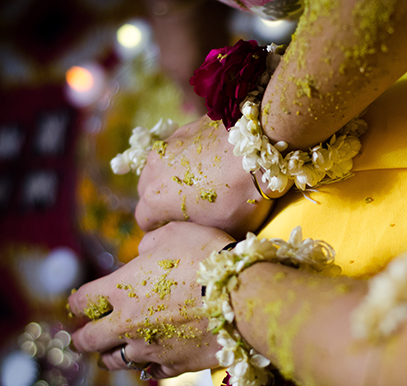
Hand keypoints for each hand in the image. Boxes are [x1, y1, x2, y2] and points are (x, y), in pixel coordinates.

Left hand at [68, 222, 232, 378]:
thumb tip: (142, 253)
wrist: (242, 296)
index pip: (81, 302)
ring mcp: (150, 348)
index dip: (78, 302)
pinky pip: (151, 372)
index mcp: (121, 289)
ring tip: (113, 350)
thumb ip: (149, 243)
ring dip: (110, 354)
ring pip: (114, 361)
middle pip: (88, 340)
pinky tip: (150, 360)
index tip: (82, 303)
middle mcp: (127, 324)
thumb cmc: (208, 258)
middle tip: (85, 334)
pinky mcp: (174, 365)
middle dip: (83, 337)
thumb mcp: (175, 233)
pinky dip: (147, 365)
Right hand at [135, 115, 279, 239]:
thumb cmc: (244, 195)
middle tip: (191, 208)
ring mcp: (169, 144)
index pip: (145, 222)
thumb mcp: (224, 230)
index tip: (181, 229)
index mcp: (156, 199)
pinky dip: (188, 158)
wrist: (262, 149)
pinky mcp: (186, 127)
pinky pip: (178, 149)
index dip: (163, 228)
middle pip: (147, 192)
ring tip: (201, 184)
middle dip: (163, 202)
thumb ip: (200, 234)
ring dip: (172, 178)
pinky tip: (212, 163)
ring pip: (159, 168)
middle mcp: (154, 169)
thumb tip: (199, 236)